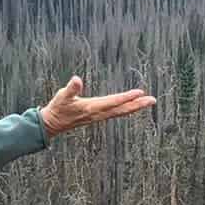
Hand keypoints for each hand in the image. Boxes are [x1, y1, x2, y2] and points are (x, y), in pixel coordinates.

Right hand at [40, 76, 155, 138]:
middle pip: (122, 109)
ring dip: (135, 107)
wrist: (52, 124)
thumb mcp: (62, 96)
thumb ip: (71, 89)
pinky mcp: (97, 116)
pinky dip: (126, 109)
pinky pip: (116, 113)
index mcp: (92, 108)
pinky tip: (131, 106)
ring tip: (147, 102)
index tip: (139, 92)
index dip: (126, 97)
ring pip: (121, 112)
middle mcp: (98, 113)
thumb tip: (76, 80)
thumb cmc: (58, 108)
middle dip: (138, 105)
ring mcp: (99, 116)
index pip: (113, 102)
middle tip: (153, 100)